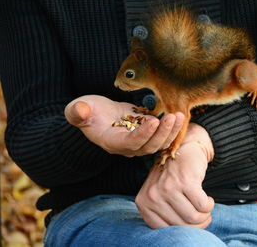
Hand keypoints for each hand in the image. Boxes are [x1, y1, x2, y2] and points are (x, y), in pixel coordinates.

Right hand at [64, 95, 183, 156]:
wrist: (97, 114)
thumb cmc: (86, 111)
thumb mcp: (78, 109)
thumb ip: (77, 112)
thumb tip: (80, 110)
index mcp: (112, 142)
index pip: (131, 143)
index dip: (143, 134)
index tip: (154, 120)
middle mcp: (128, 146)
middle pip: (149, 146)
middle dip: (163, 133)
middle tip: (173, 117)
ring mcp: (139, 141)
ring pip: (159, 143)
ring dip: (171, 131)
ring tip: (179, 115)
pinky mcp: (147, 134)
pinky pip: (162, 135)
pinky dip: (172, 128)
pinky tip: (179, 116)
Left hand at [136, 123, 214, 228]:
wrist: (183, 148)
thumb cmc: (172, 177)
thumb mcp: (159, 195)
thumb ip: (163, 215)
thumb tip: (180, 236)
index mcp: (143, 203)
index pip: (164, 231)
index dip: (183, 230)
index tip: (191, 223)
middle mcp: (153, 196)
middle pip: (181, 225)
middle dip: (198, 224)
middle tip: (204, 216)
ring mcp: (168, 188)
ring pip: (194, 217)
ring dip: (205, 215)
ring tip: (206, 207)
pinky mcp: (186, 181)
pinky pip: (203, 205)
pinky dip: (209, 205)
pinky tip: (208, 199)